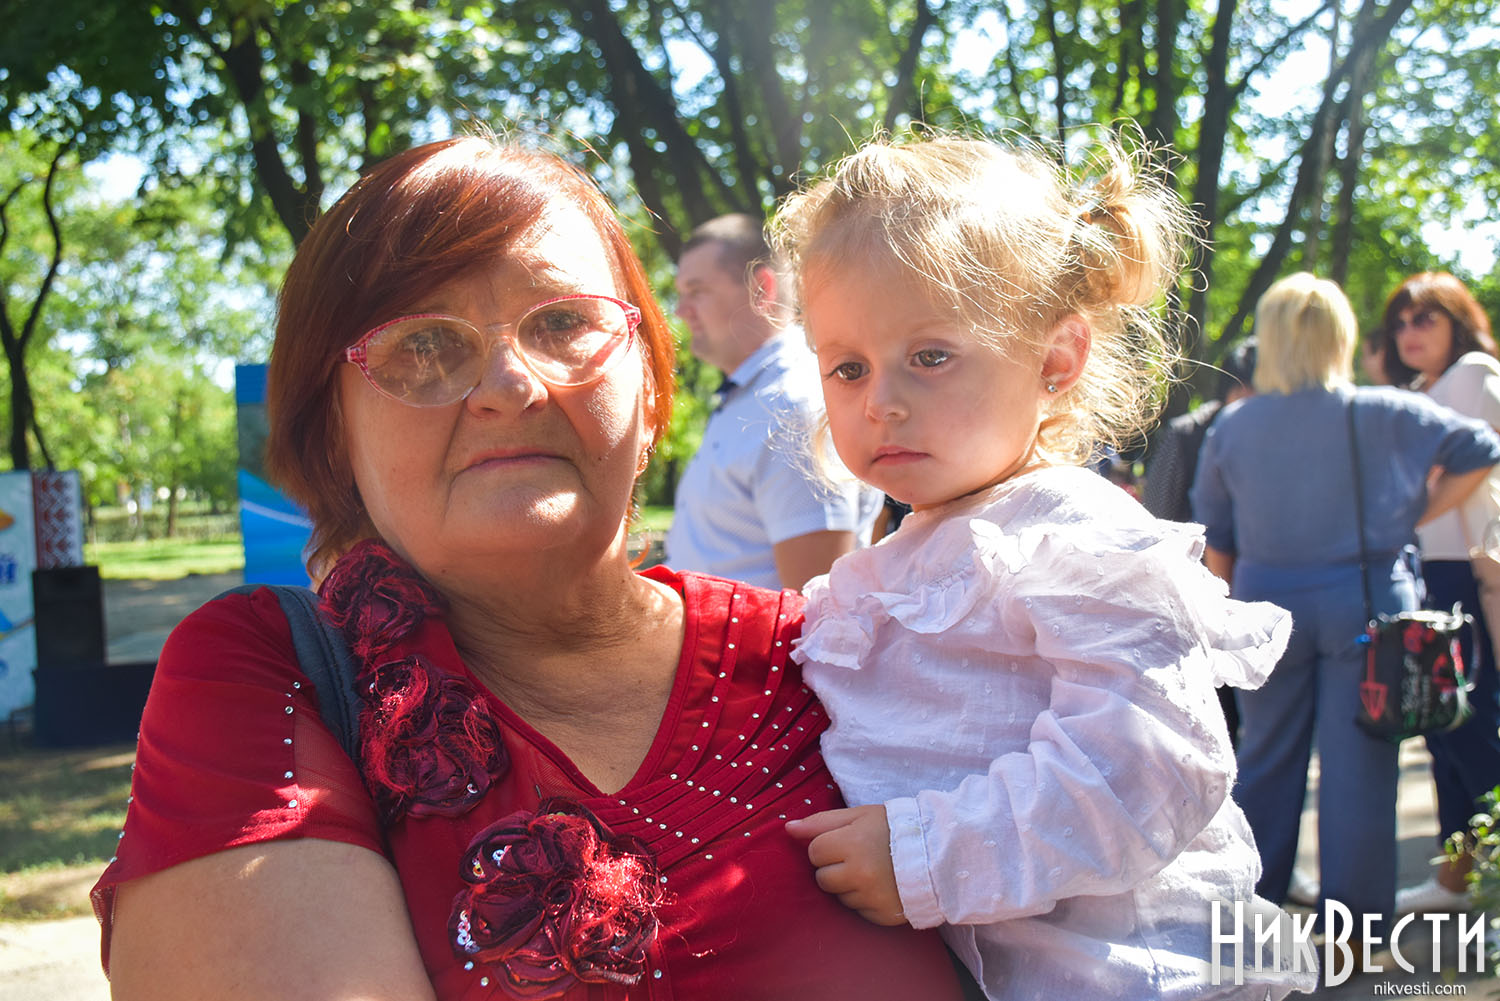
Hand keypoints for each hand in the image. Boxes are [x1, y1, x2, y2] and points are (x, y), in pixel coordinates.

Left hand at [785, 805, 906, 925]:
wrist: (939, 852)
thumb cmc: (895, 828)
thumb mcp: (859, 814)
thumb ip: (821, 821)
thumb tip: (788, 828)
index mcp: (851, 844)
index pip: (814, 852)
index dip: (827, 846)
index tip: (845, 842)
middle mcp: (859, 874)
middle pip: (822, 879)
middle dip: (834, 869)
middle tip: (858, 857)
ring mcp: (871, 898)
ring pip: (840, 897)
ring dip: (849, 886)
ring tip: (872, 872)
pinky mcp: (883, 916)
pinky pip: (859, 912)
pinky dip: (866, 902)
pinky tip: (882, 887)